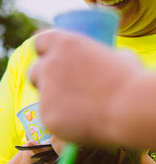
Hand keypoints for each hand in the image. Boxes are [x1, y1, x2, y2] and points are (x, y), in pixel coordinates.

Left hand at [29, 30, 144, 146]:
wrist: (127, 108)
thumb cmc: (129, 80)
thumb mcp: (117, 57)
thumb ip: (100, 58)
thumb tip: (103, 63)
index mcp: (65, 44)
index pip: (41, 41)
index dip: (43, 50)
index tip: (48, 56)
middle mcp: (48, 66)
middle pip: (34, 71)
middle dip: (42, 78)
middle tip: (58, 86)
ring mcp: (44, 92)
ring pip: (41, 97)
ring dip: (52, 100)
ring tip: (78, 107)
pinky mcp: (45, 115)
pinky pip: (49, 117)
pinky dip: (60, 120)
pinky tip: (80, 121)